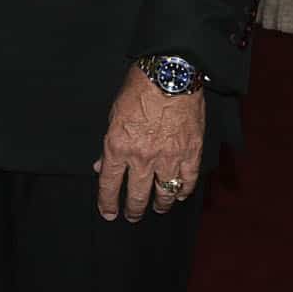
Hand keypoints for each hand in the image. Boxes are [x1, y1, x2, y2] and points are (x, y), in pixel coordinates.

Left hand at [94, 66, 204, 221]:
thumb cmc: (138, 89)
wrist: (169, 75)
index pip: (109, 184)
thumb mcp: (113, 115)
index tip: (108, 213)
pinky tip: (179, 194)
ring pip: (164, 193)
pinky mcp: (191, 153)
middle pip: (137, 195)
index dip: (107, 202)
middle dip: (133, 210)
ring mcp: (168, 158)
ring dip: (160, 204)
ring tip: (158, 208)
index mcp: (118, 147)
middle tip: (132, 216)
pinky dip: (183, 190)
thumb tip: (101, 165)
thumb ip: (108, 144)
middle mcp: (142, 157)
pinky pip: (188, 181)